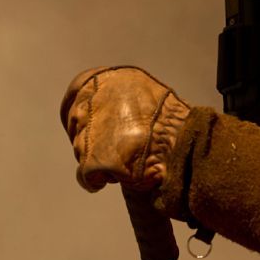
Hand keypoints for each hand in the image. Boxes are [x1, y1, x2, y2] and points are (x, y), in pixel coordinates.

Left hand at [59, 66, 192, 192]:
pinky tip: (114, 177)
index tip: (80, 121)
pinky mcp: (92, 158)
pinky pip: (86, 175)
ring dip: (97, 158)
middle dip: (91, 137)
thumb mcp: (147, 93)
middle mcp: (95, 99)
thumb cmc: (173, 123)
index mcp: (109, 79)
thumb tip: (111, 111)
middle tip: (113, 146)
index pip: (77, 91)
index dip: (76, 109)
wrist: (183, 145)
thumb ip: (122, 98)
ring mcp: (91, 129)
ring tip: (126, 159)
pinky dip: (96, 180)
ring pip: (81, 150)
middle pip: (78, 122)